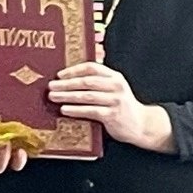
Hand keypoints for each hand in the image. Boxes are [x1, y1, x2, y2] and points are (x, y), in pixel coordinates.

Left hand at [48, 62, 174, 151]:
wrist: (142, 124)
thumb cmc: (120, 105)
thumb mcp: (113, 89)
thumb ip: (98, 82)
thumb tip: (68, 78)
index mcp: (114, 77)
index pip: (92, 67)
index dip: (74, 70)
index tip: (59, 75)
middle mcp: (116, 86)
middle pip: (87, 81)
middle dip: (66, 84)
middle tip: (51, 86)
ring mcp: (116, 100)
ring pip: (87, 96)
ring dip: (67, 96)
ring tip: (53, 97)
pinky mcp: (113, 115)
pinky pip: (91, 111)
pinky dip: (76, 110)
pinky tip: (65, 110)